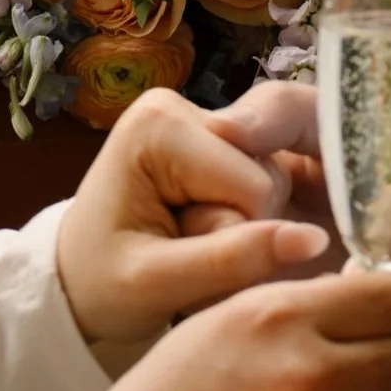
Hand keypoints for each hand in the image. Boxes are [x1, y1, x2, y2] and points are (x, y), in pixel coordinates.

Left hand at [54, 79, 337, 345]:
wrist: (76, 280)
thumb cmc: (102, 284)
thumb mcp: (157, 285)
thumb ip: (232, 260)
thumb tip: (314, 241)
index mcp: (160, 125)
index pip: (255, 187)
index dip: (241, 239)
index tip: (188, 261)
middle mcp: (183, 105)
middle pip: (269, 177)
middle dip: (241, 231)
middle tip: (186, 257)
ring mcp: (203, 119)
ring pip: (277, 181)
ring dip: (243, 228)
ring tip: (190, 248)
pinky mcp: (222, 138)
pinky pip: (270, 179)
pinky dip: (248, 219)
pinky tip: (209, 234)